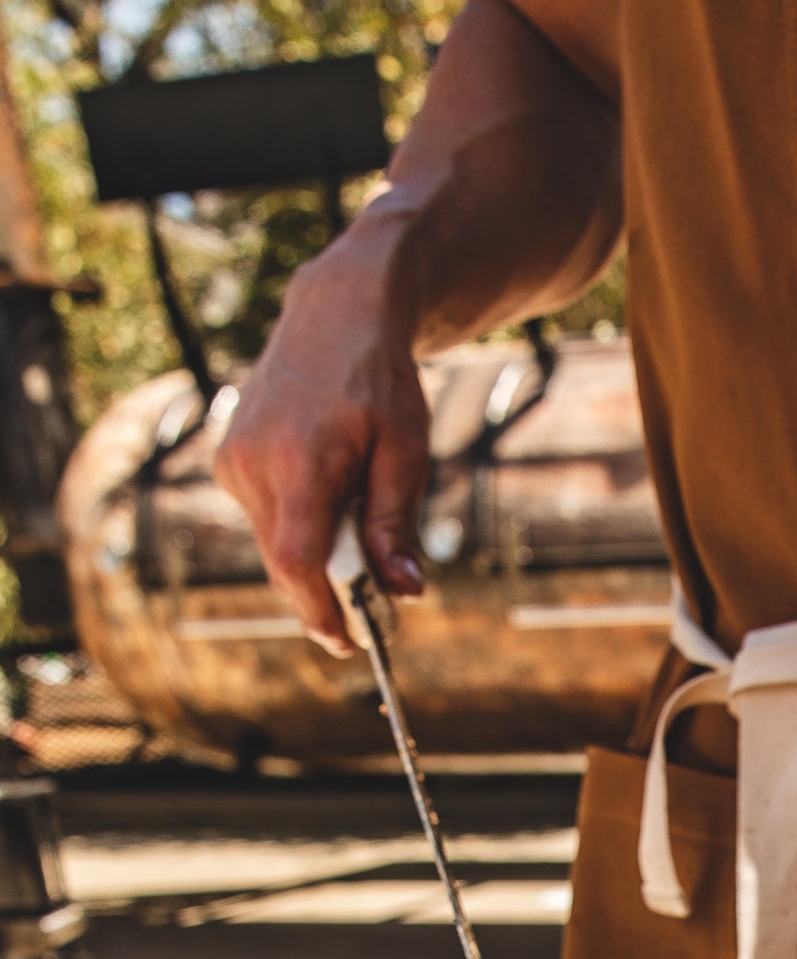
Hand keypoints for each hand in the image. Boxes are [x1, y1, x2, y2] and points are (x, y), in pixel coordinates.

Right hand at [213, 233, 429, 656]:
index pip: (297, 560)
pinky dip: (300, 530)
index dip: (320, 611)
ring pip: (276, 545)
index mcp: (301, 460)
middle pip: (286, 563)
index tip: (347, 642)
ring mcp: (234, 461)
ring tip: (358, 522)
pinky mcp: (228, 461)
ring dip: (317, 558)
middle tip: (370, 616)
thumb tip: (404, 594)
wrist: (334, 316)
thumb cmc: (380, 382)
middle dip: (327, 596)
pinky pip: (267, 521)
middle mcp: (254, 462)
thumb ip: (397, 524)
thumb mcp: (406, 452)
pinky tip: (331, 497)